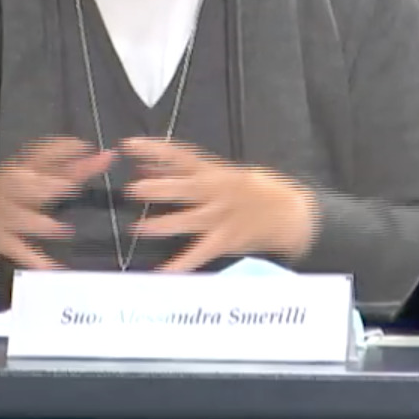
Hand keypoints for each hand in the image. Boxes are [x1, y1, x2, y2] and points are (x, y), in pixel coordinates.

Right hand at [0, 137, 112, 270]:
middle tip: (73, 185)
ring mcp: (1, 216)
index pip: (39, 154)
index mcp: (18, 170)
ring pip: (19, 218)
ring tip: (64, 230)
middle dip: (48, 185)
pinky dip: (33, 260)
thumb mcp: (28, 176)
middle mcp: (7, 190)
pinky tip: (52, 269)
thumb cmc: (6, 195)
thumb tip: (103, 155)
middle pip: (25, 186)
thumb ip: (64, 168)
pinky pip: (16, 250)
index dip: (61, 149)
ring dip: (39, 224)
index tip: (86, 145)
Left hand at [120, 137, 317, 272]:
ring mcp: (221, 217)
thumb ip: (180, 172)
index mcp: (212, 171)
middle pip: (184, 188)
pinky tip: (163, 273)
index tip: (130, 146)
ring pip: (189, 220)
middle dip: (158, 188)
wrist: (288, 213)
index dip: (154, 149)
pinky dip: (181, 264)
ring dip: (163, 224)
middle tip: (132, 189)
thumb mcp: (218, 173)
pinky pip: (200, 253)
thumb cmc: (250, 190)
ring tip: (139, 227)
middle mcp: (215, 192)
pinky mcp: (226, 240)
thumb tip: (146, 166)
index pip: (180, 155)